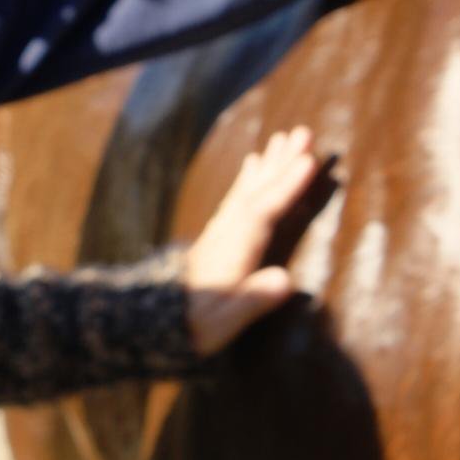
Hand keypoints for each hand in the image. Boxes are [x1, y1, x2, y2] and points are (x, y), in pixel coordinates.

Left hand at [182, 126, 321, 355]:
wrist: (150, 323)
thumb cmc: (191, 326)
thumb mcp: (221, 323)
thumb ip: (251, 301)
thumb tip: (286, 281)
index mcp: (231, 253)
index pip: (262, 212)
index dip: (286, 187)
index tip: (309, 162)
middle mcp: (225, 235)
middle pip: (257, 192)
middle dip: (282, 163)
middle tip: (303, 132)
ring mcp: (219, 233)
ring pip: (247, 190)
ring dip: (268, 165)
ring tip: (283, 138)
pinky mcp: (216, 237)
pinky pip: (237, 198)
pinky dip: (249, 178)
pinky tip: (253, 164)